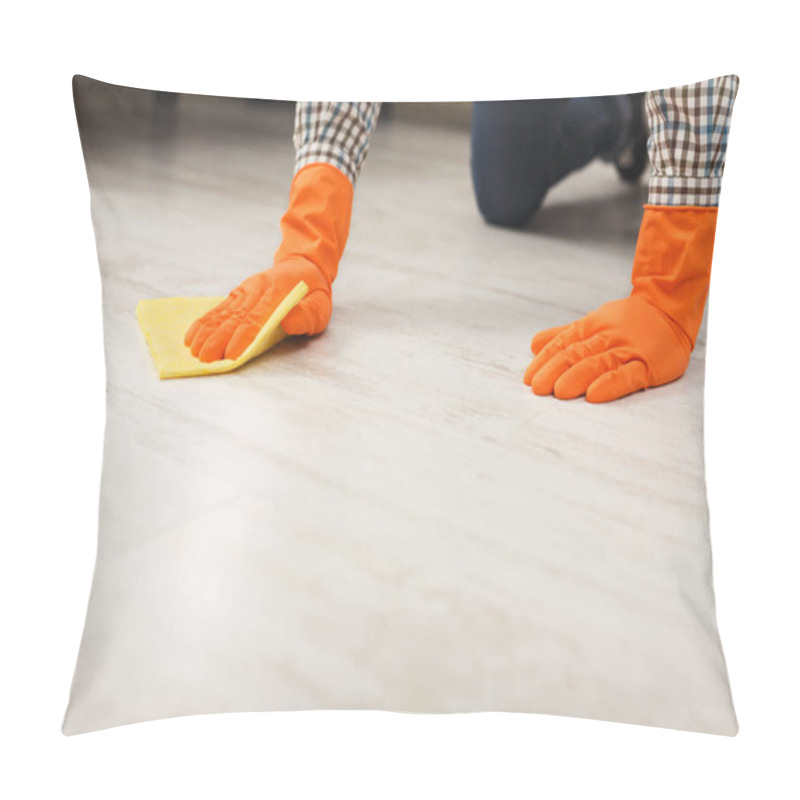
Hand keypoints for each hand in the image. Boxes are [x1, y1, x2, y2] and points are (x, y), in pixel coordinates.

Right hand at [184, 258, 329, 362]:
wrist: (304, 265)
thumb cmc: (312, 293)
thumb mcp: (320, 305)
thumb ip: (306, 315)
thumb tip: (288, 321)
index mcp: (277, 294)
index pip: (256, 319)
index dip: (242, 338)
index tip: (231, 355)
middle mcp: (256, 290)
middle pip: (234, 318)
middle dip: (217, 339)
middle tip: (204, 358)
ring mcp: (244, 291)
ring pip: (222, 313)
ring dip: (206, 332)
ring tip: (193, 350)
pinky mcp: (237, 293)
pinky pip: (218, 308)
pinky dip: (204, 322)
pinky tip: (192, 335)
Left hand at [525, 205, 717, 402]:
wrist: (672, 309)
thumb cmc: (630, 320)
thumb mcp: (594, 321)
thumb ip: (564, 334)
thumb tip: (534, 344)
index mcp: (592, 326)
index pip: (564, 343)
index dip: (545, 361)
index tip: (529, 378)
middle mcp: (608, 337)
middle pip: (577, 354)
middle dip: (554, 371)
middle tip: (537, 388)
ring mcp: (628, 350)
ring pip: (599, 363)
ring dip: (576, 377)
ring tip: (558, 392)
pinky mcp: (648, 365)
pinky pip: (627, 375)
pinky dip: (609, 385)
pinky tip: (593, 395)